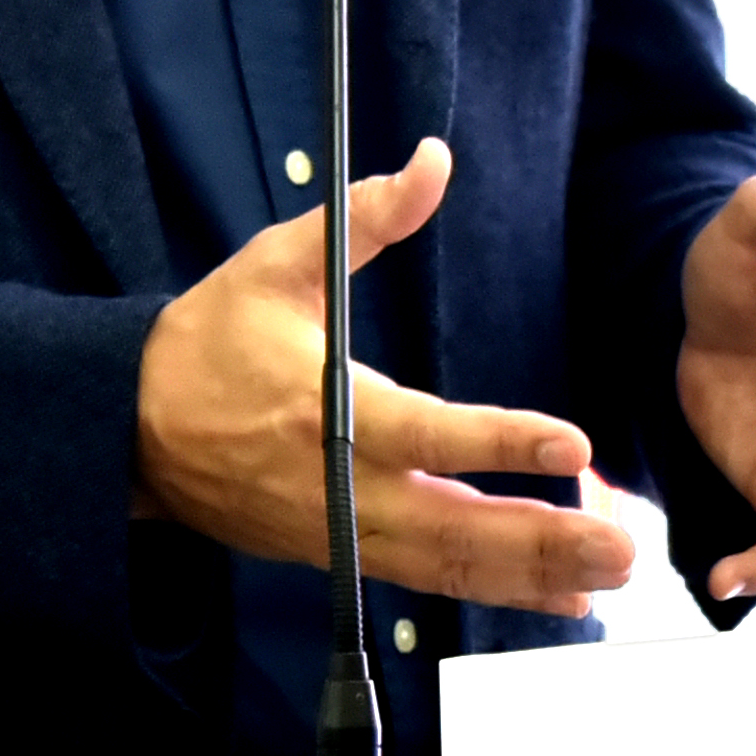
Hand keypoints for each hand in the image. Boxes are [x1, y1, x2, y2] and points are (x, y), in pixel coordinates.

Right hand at [134, 137, 638, 608]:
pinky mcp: (344, 558)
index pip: (428, 435)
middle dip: (545, 539)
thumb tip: (433, 160)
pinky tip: (562, 595)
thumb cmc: (209, 340)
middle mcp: (342, 487)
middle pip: (454, 527)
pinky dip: (497, 591)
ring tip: (612, 576)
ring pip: (449, 568)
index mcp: (328, 408)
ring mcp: (342, 534)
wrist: (129, 431)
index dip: (501, 442)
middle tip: (625, 544)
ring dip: (535, 577)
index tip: (573, 446)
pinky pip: (430, 581)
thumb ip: (363, 218)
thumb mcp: (277, 263)